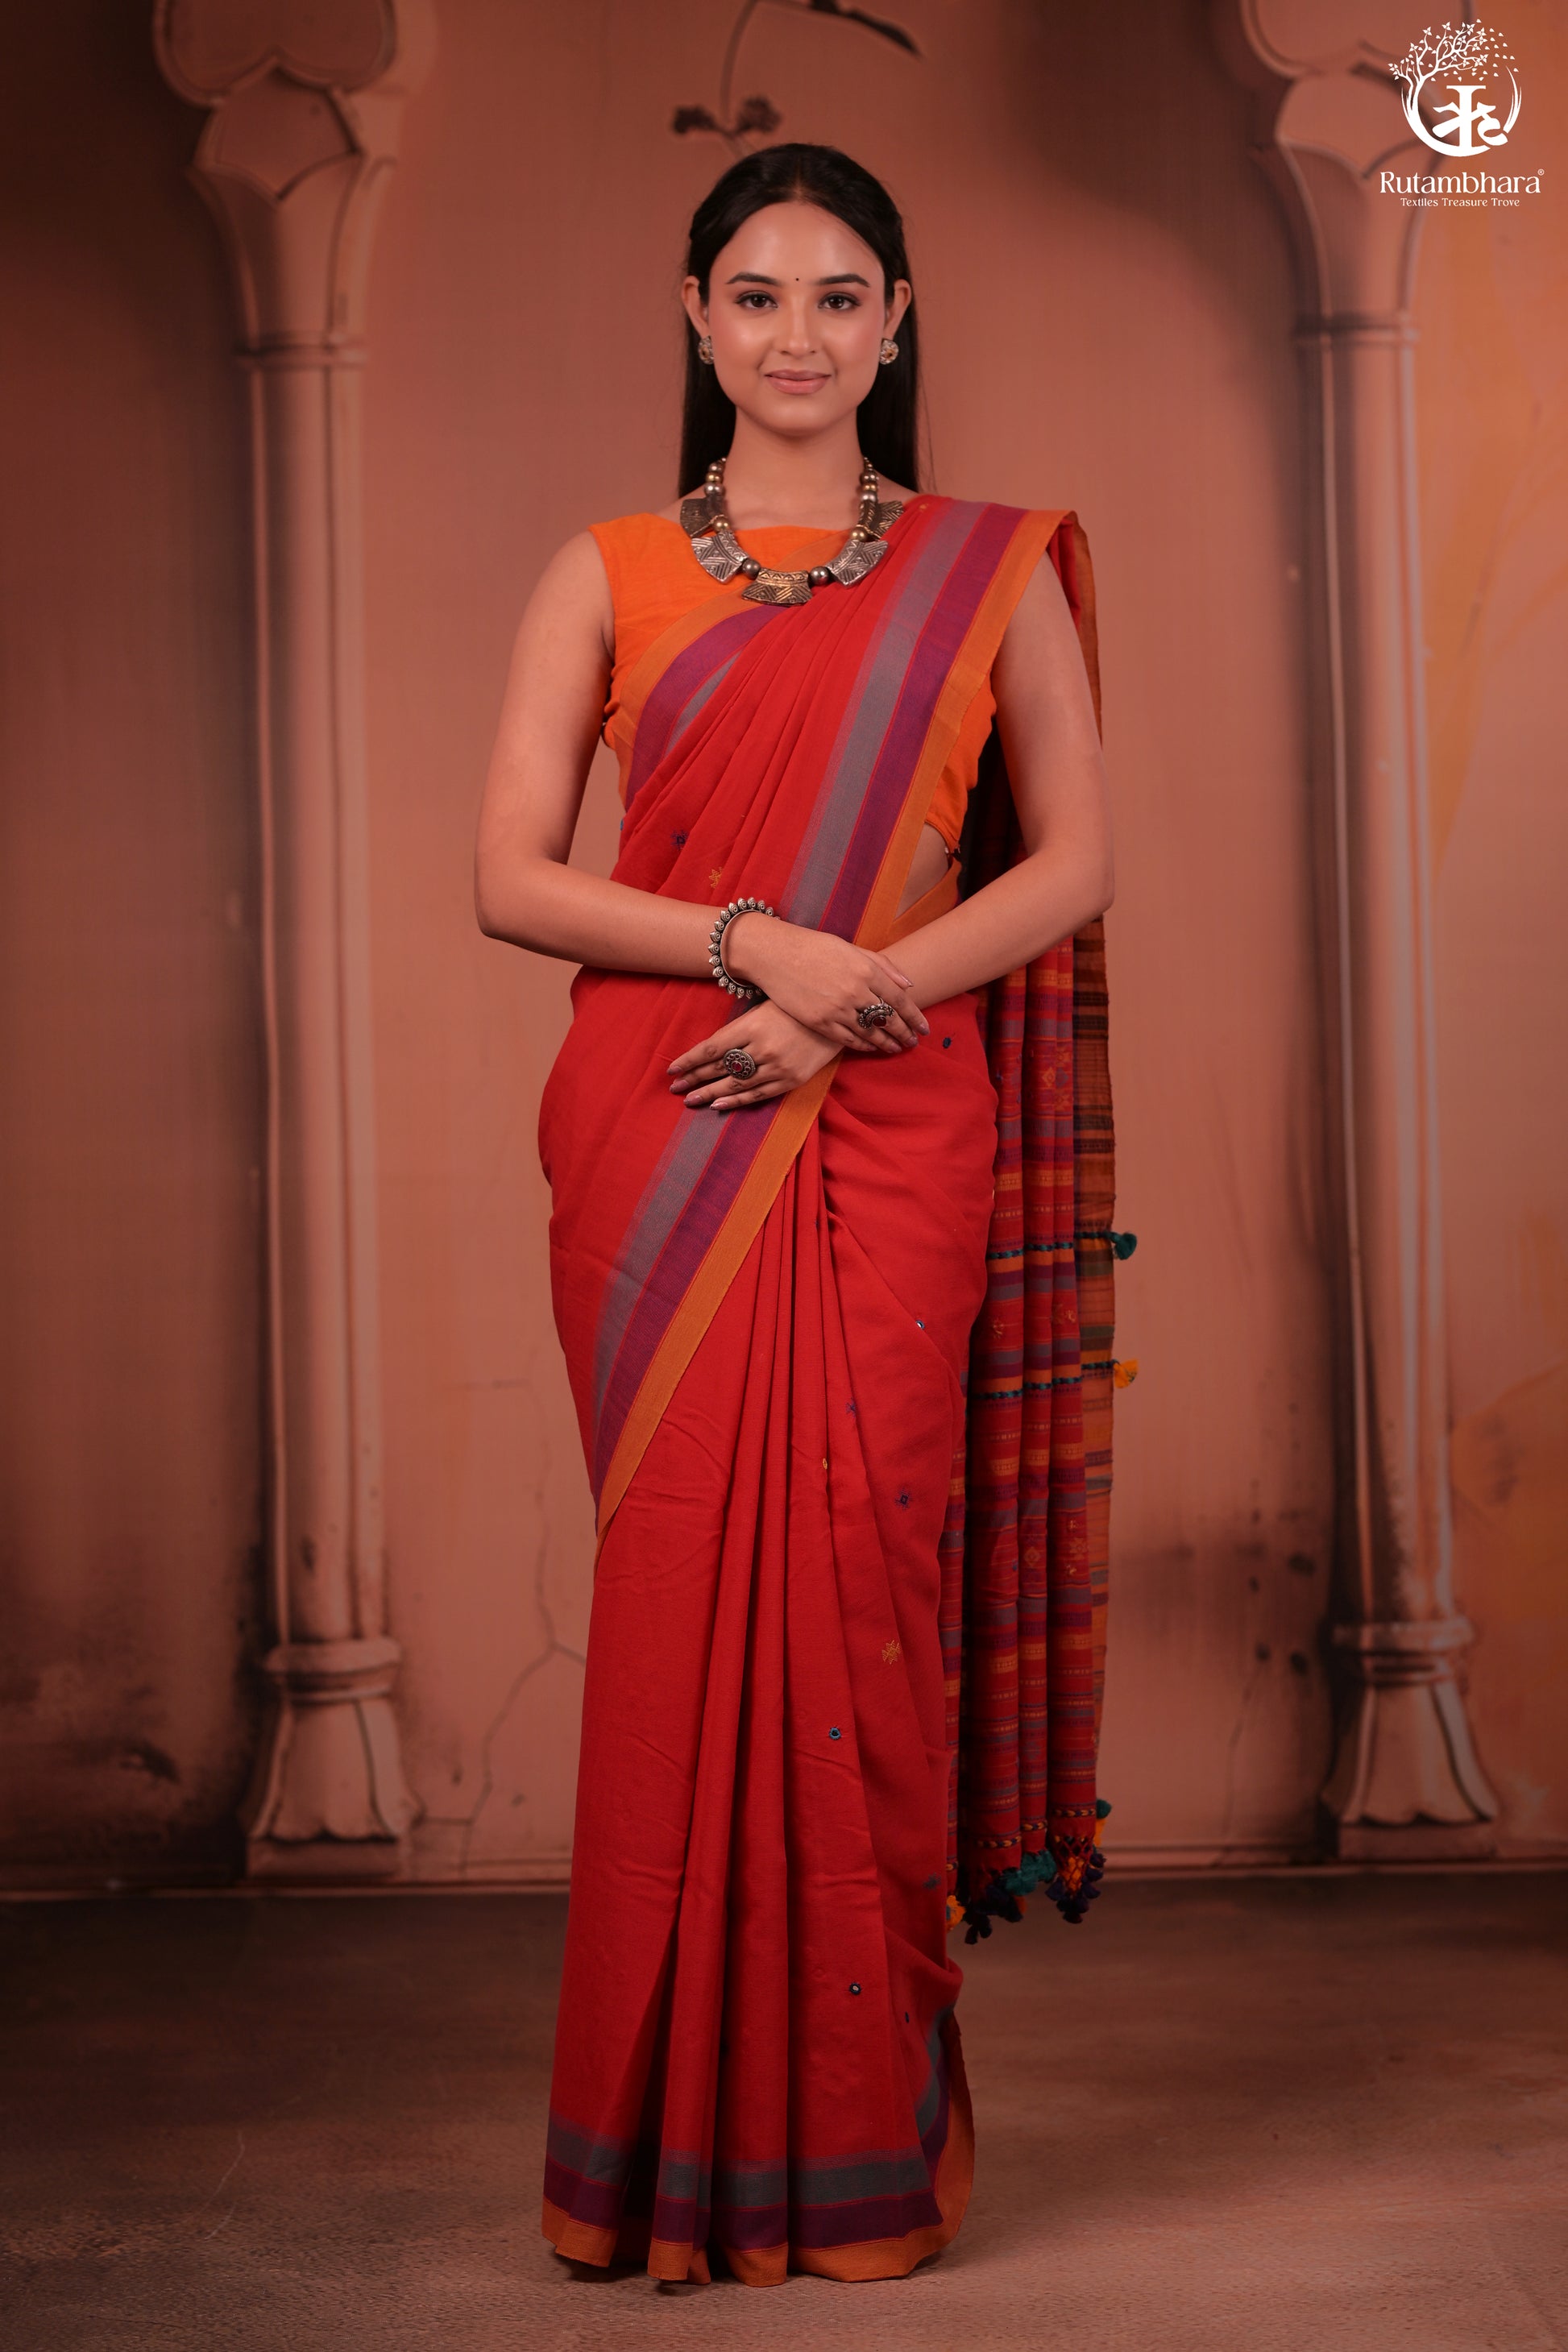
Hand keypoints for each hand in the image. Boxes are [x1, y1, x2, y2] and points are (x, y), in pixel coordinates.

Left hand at [668, 1002, 841, 1110]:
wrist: (837, 1015)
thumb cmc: (794, 1006)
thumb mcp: (763, 1007)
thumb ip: (739, 1028)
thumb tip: (709, 1050)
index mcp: (752, 1025)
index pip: (711, 1048)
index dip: (689, 1061)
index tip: (672, 1070)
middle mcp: (762, 1048)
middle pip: (720, 1067)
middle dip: (694, 1078)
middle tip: (675, 1088)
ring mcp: (778, 1066)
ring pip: (735, 1084)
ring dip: (709, 1094)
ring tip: (690, 1100)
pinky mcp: (791, 1079)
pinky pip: (758, 1094)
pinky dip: (736, 1101)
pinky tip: (718, 1105)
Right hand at [722, 912, 928, 1053]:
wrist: (775, 954)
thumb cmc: (814, 947)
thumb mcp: (851, 948)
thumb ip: (882, 965)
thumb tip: (908, 984)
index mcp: (865, 970)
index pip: (899, 999)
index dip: (915, 1016)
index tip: (924, 1028)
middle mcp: (855, 991)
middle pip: (888, 1019)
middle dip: (904, 1032)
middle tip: (913, 1042)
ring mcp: (837, 1009)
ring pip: (870, 1033)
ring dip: (887, 1043)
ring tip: (896, 1048)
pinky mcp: (819, 1021)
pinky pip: (848, 1039)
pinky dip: (863, 1045)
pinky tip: (872, 1047)